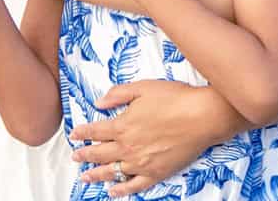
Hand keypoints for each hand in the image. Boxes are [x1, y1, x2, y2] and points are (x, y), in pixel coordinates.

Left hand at [69, 81, 241, 196]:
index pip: (96, 131)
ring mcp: (141, 163)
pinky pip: (134, 185)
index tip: (74, 134)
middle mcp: (127, 147)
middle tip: (75, 157)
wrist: (202, 116)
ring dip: (96, 174)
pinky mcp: (155, 173)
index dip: (83, 133)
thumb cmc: (176, 98)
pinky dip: (121, 190)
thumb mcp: (144, 87)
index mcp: (123, 125)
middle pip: (99, 153)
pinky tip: (113, 191)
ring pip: (112, 172)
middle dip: (84, 154)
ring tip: (85, 177)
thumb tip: (99, 102)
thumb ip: (119, 94)